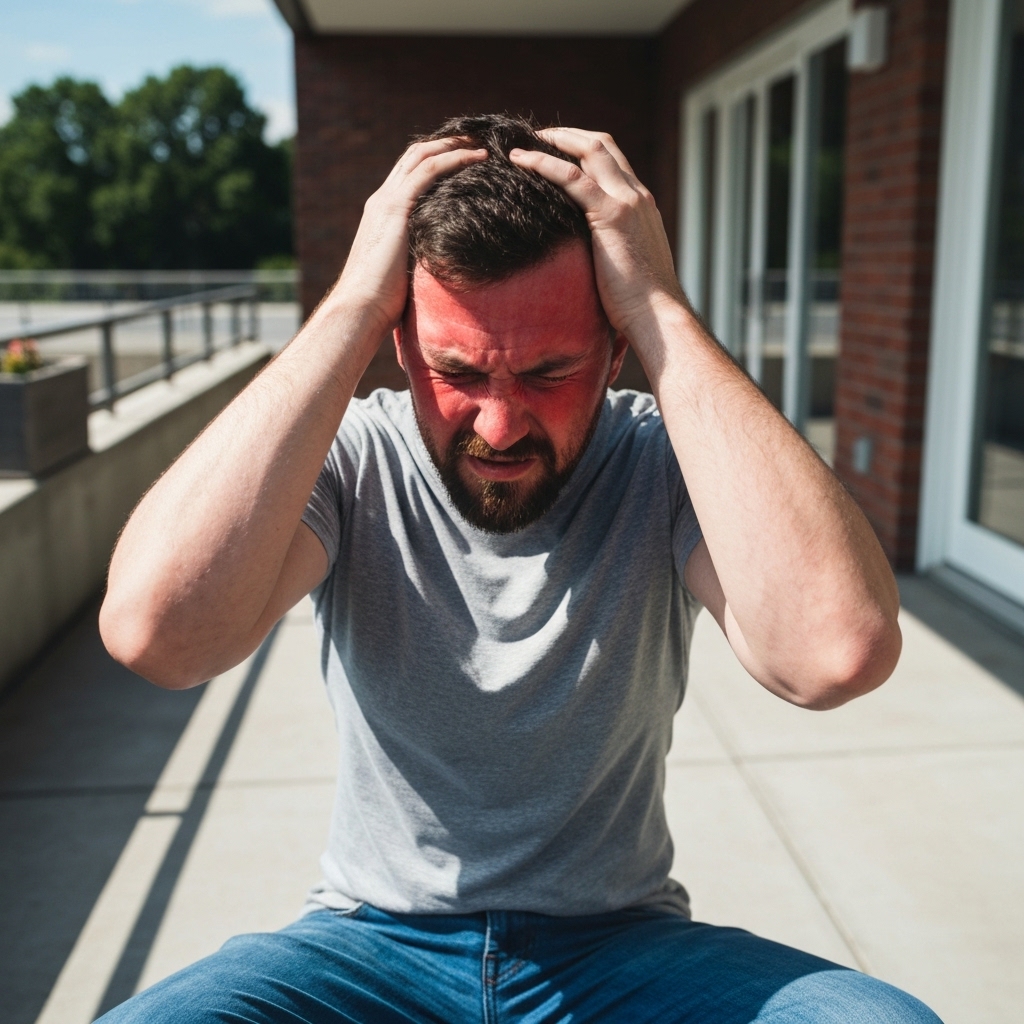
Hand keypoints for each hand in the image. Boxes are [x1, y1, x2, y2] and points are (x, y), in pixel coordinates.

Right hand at [330, 139, 486, 337]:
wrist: (360, 307)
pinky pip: (429, 171)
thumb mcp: (405, 272)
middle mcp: (382, 200)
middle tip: (477, 141)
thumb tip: (443, 268)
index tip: (464, 158)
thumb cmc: (381, 304)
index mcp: (382, 214)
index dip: (436, 161)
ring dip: (454, 145)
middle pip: (415, 156)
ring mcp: (387, 201)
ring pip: (422, 156)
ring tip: (483, 143)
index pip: (409, 174)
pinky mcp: (396, 208)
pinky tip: (478, 158)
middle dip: (446, 145)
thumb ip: (419, 258)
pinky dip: (454, 159)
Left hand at [509, 128, 685, 342]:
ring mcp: (627, 201)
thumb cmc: (639, 302)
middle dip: (567, 135)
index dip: (582, 149)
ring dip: (555, 140)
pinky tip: (520, 160)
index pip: (611, 161)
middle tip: (536, 137)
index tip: (555, 151)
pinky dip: (544, 163)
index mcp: (640, 205)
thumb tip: (583, 255)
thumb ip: (609, 246)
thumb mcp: (625, 263)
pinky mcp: (612, 215)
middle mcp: (636, 195)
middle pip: (602, 144)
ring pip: (590, 150)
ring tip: (523, 143)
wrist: (657, 315)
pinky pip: (572, 178)